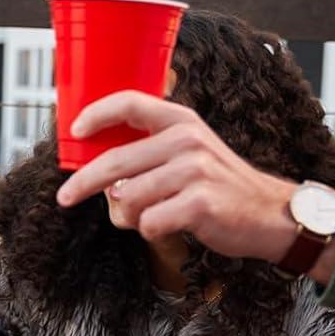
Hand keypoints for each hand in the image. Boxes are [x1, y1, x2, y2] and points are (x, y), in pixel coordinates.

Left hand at [53, 92, 299, 263]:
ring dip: (129, 217)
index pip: (130, 104)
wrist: (269, 214)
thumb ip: (151, 156)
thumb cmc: (221, 188)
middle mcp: (187, 140)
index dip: (96, 114)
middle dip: (84, 183)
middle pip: (115, 161)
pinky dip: (151, 232)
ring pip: (129, 198)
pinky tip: (170, 227)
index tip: (74, 130)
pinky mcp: (199, 203)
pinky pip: (150, 223)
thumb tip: (102, 180)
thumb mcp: (191, 155)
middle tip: (65, 198)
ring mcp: (194, 171)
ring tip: (148, 218)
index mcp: (181, 121)